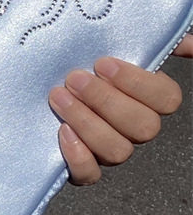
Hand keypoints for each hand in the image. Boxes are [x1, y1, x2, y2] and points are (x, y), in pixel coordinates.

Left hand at [49, 34, 191, 184]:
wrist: (37, 78)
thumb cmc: (81, 60)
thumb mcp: (116, 40)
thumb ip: (155, 39)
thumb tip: (190, 43)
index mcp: (147, 98)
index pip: (167, 99)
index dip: (137, 83)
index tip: (102, 63)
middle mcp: (132, 127)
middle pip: (143, 127)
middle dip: (105, 100)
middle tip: (73, 78)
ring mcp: (108, 149)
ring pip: (118, 150)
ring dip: (87, 122)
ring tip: (58, 97)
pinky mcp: (81, 166)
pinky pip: (90, 175)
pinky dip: (78, 157)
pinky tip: (62, 131)